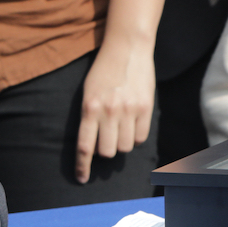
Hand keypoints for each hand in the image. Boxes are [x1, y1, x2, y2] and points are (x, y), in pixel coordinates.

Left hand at [75, 36, 154, 183]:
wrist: (127, 48)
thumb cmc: (103, 71)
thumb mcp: (88, 91)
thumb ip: (89, 116)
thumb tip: (92, 145)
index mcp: (89, 107)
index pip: (85, 145)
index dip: (83, 165)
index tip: (82, 178)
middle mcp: (109, 111)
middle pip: (107, 151)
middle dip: (105, 151)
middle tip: (106, 139)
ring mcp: (129, 111)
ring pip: (125, 147)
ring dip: (121, 143)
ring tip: (120, 127)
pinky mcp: (145, 108)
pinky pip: (140, 137)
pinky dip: (135, 136)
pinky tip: (132, 124)